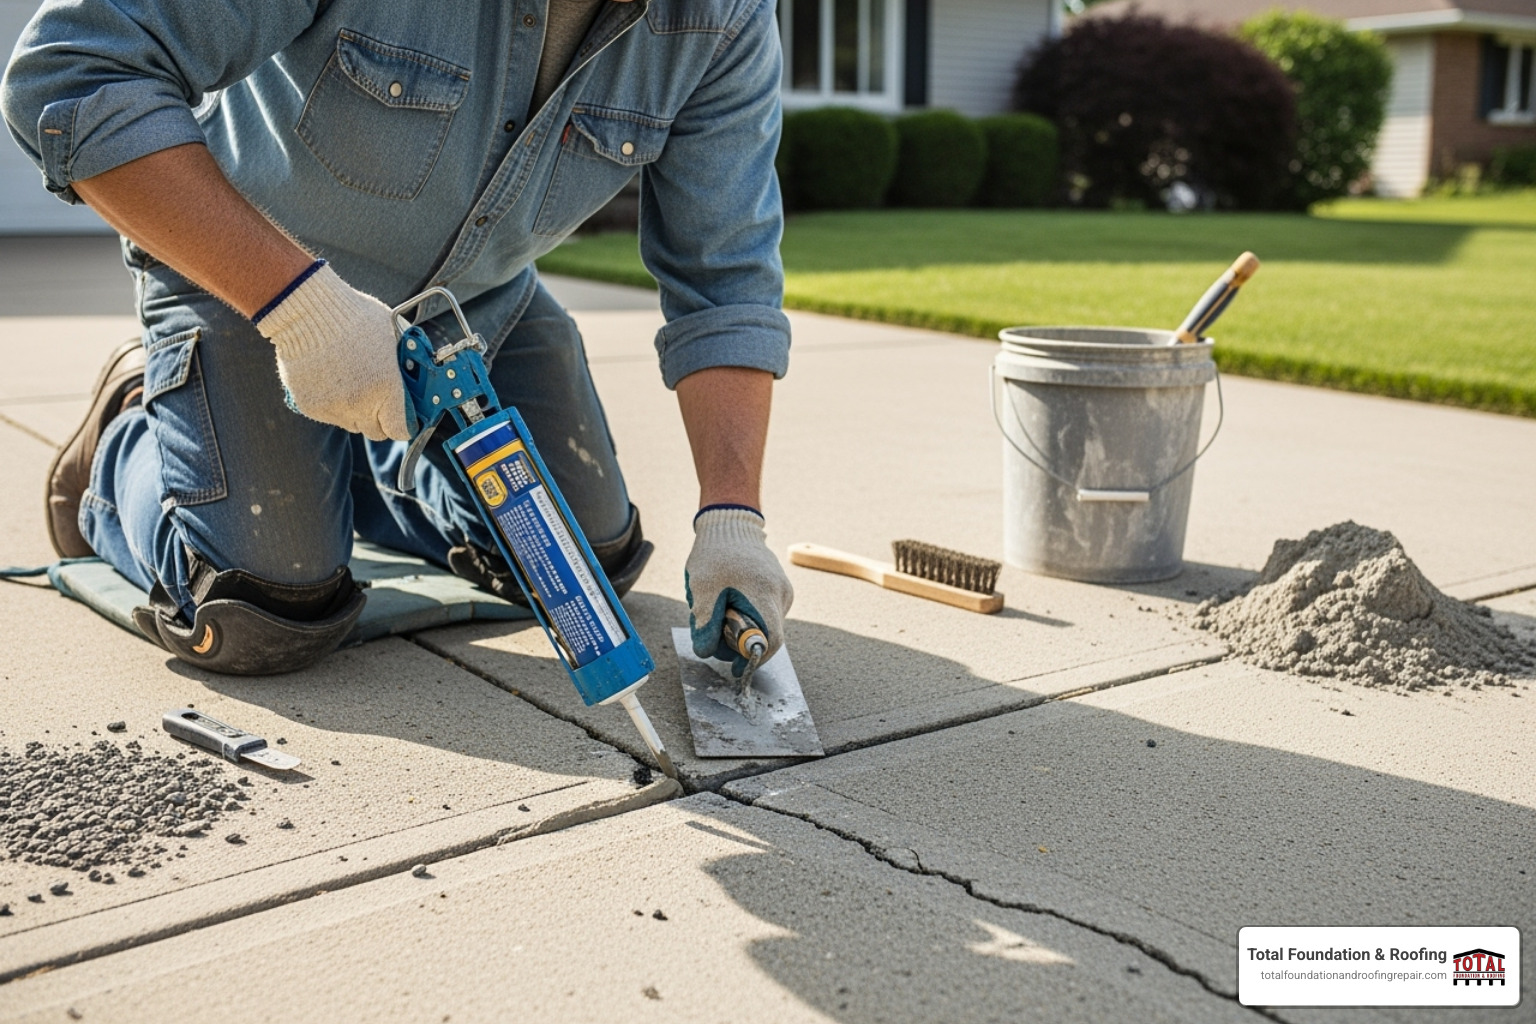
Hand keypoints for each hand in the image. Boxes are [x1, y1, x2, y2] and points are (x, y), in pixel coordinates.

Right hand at [252, 262, 409, 440]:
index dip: (403, 424)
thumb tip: (415, 373)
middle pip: (374, 431)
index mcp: (387, 389)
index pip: (400, 430)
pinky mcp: (309, 406)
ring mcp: (333, 407)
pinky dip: (330, 402)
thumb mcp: (393, 336)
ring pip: (350, 423)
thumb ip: (403, 363)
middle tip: (376, 398)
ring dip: (354, 411)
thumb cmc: (354, 317)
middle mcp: (361, 404)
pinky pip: (327, 414)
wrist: (308, 312)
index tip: (403, 417)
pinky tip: (328, 378)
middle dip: (379, 418)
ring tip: (349, 381)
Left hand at [685, 506, 793, 674]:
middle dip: (741, 643)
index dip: (754, 660)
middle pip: (767, 635)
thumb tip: (707, 652)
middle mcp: (781, 594)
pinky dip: (748, 616)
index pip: (771, 641)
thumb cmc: (715, 554)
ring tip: (719, 611)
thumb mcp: (702, 589)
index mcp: (765, 595)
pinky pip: (765, 612)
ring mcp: (783, 590)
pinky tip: (729, 602)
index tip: (735, 667)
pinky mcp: (779, 587)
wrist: (730, 523)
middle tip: (715, 636)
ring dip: (743, 628)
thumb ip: (704, 623)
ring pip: (765, 624)